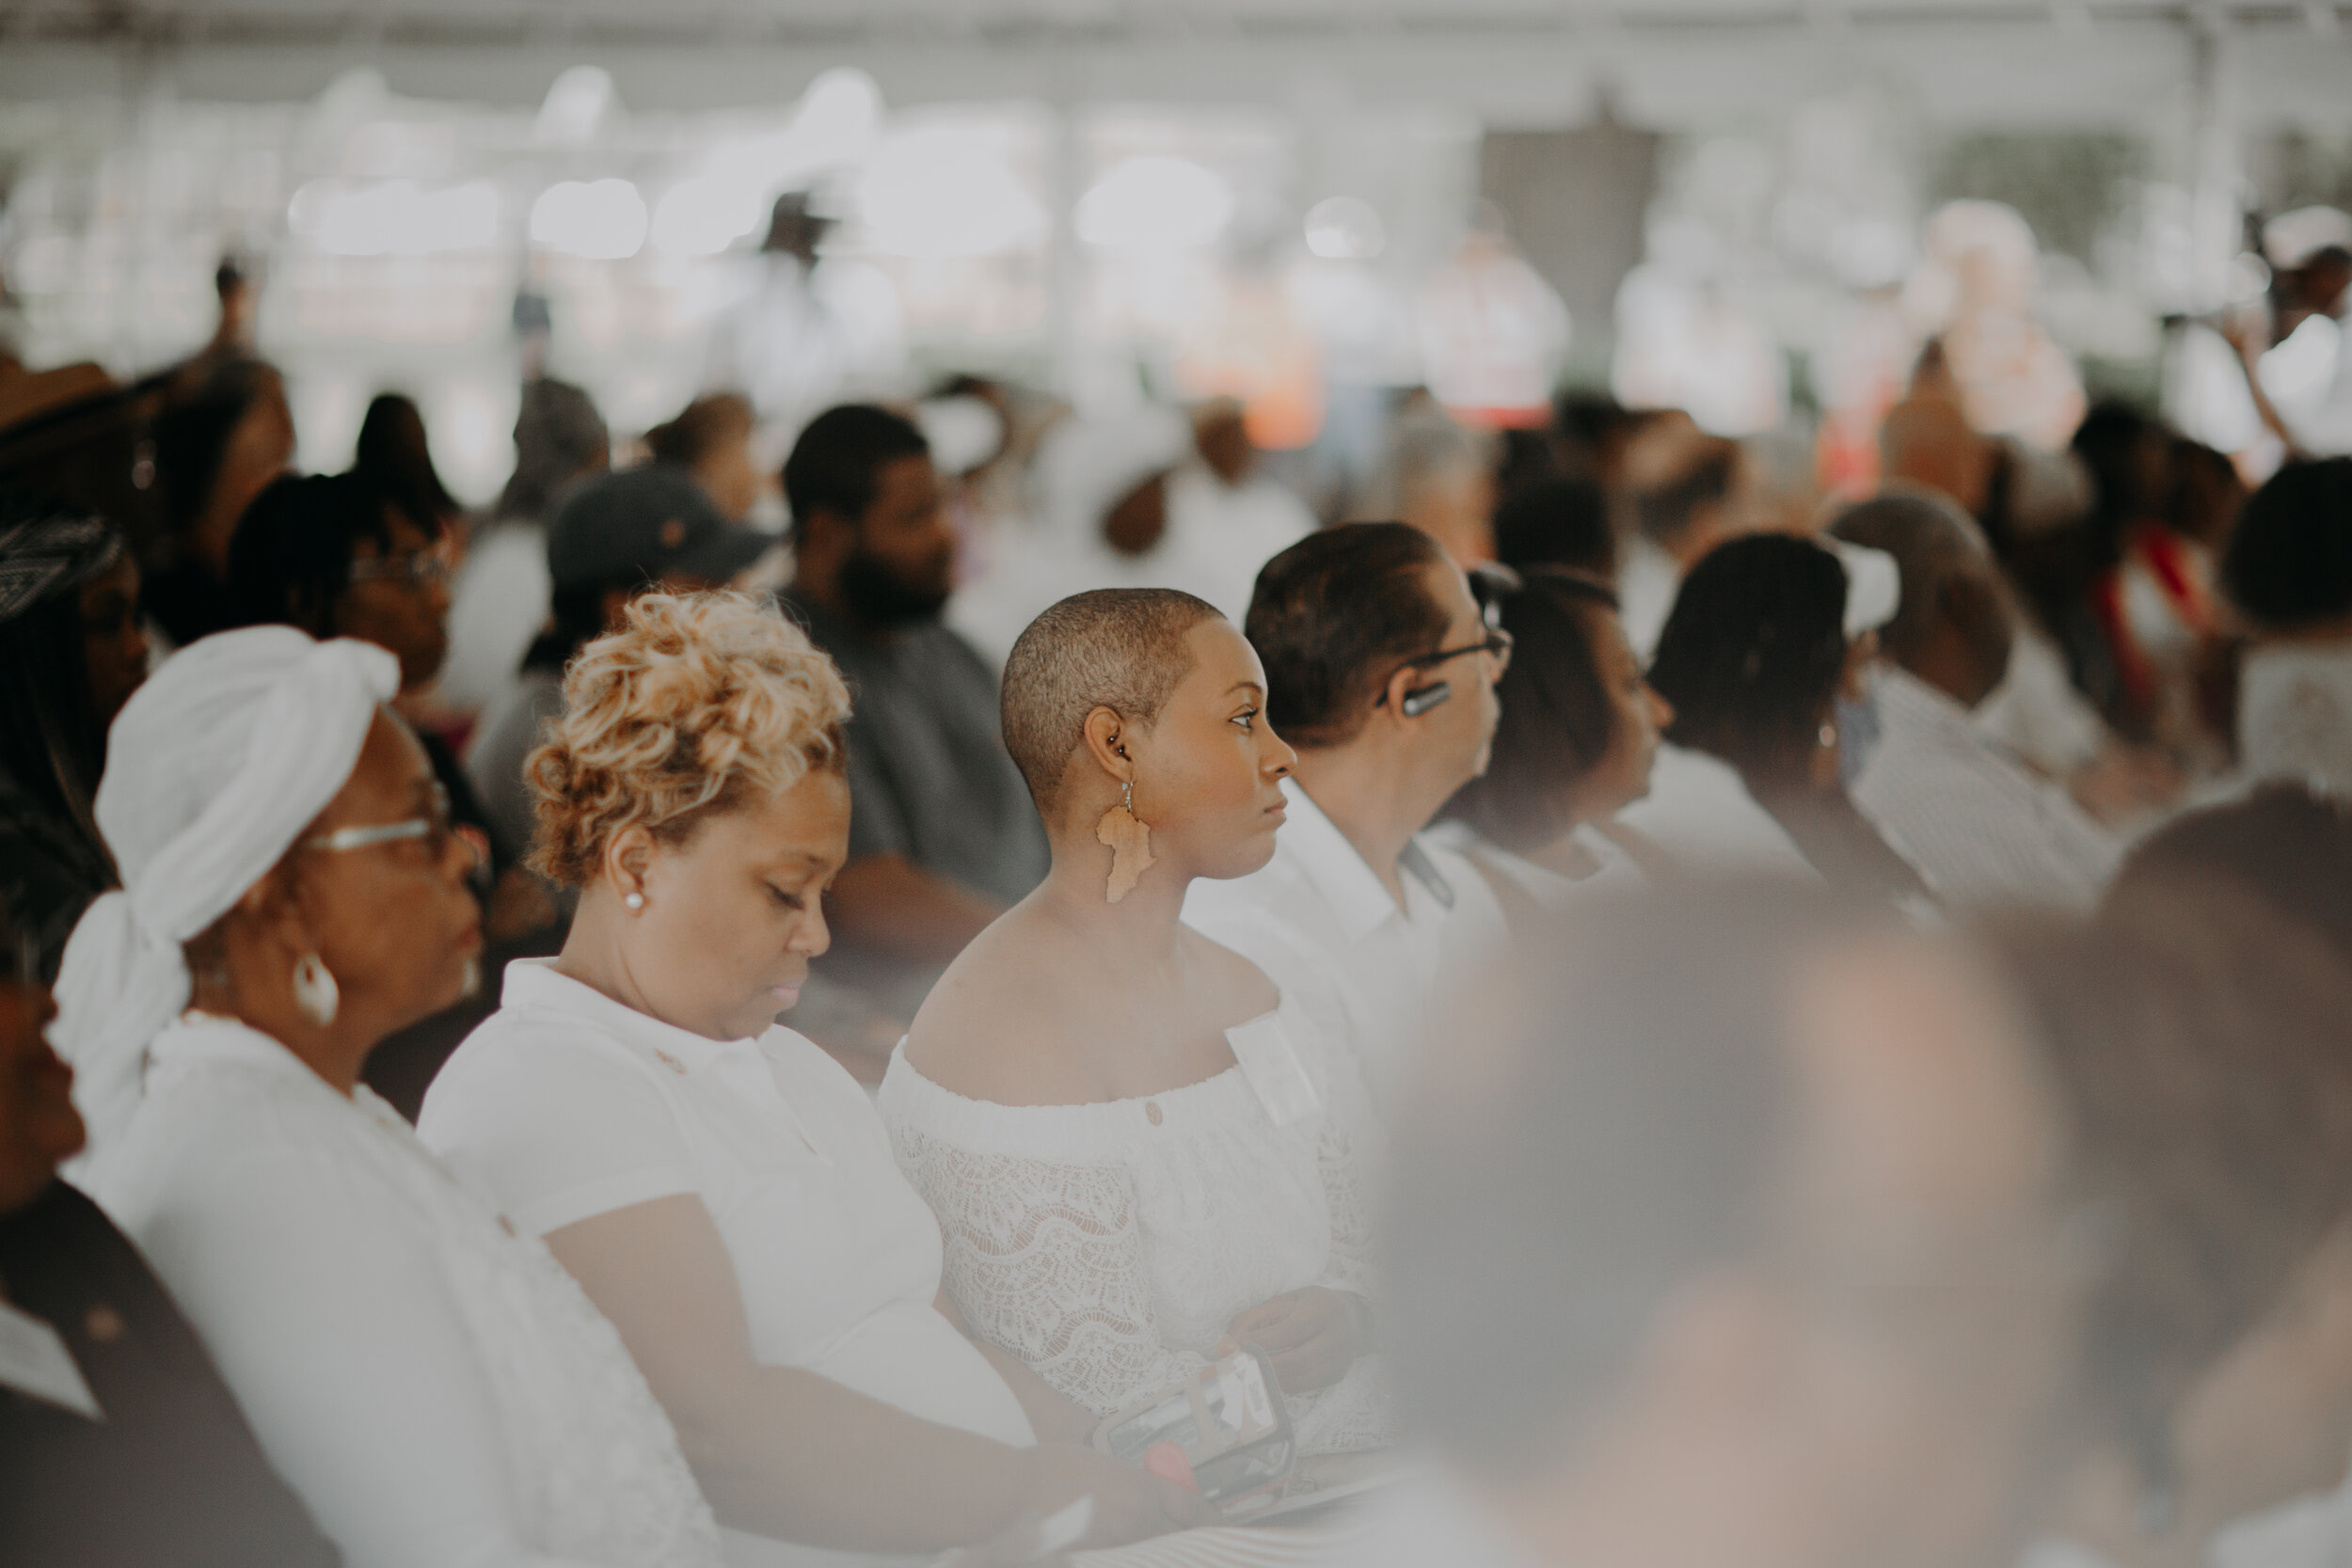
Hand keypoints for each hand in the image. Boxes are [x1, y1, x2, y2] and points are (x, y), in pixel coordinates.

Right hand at [1019, 1442, 1219, 1548]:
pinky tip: (1142, 1561)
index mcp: (1144, 1490)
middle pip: (1184, 1540)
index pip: (1192, 1509)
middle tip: (1208, 1550)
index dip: (1211, 1519)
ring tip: (1177, 1556)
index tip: (1220, 1524)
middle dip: (1198, 1546)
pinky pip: (1132, 1566)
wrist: (1015, 1493)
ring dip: (1169, 1556)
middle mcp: (1141, 1522)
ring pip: (1160, 1559)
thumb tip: (1139, 1497)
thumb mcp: (1099, 1465)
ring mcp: (1122, 1549)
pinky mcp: (1101, 1561)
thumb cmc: (1050, 1469)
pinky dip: (1142, 1563)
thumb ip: (1127, 1484)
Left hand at [1218, 1286, 1369, 1394]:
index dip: (1259, 1342)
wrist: (1351, 1319)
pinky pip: (1300, 1387)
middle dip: (1260, 1366)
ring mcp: (1338, 1361)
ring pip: (1296, 1379)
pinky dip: (1278, 1384)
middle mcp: (1336, 1337)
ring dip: (1265, 1379)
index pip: (1290, 1331)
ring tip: (1242, 1374)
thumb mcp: (1283, 1301)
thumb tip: (1224, 1347)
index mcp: (1323, 1310)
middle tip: (1233, 1367)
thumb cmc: (1309, 1307)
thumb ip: (1252, 1319)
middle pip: (1295, 1361)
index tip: (1230, 1349)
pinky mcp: (1335, 1377)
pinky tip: (1263, 1377)